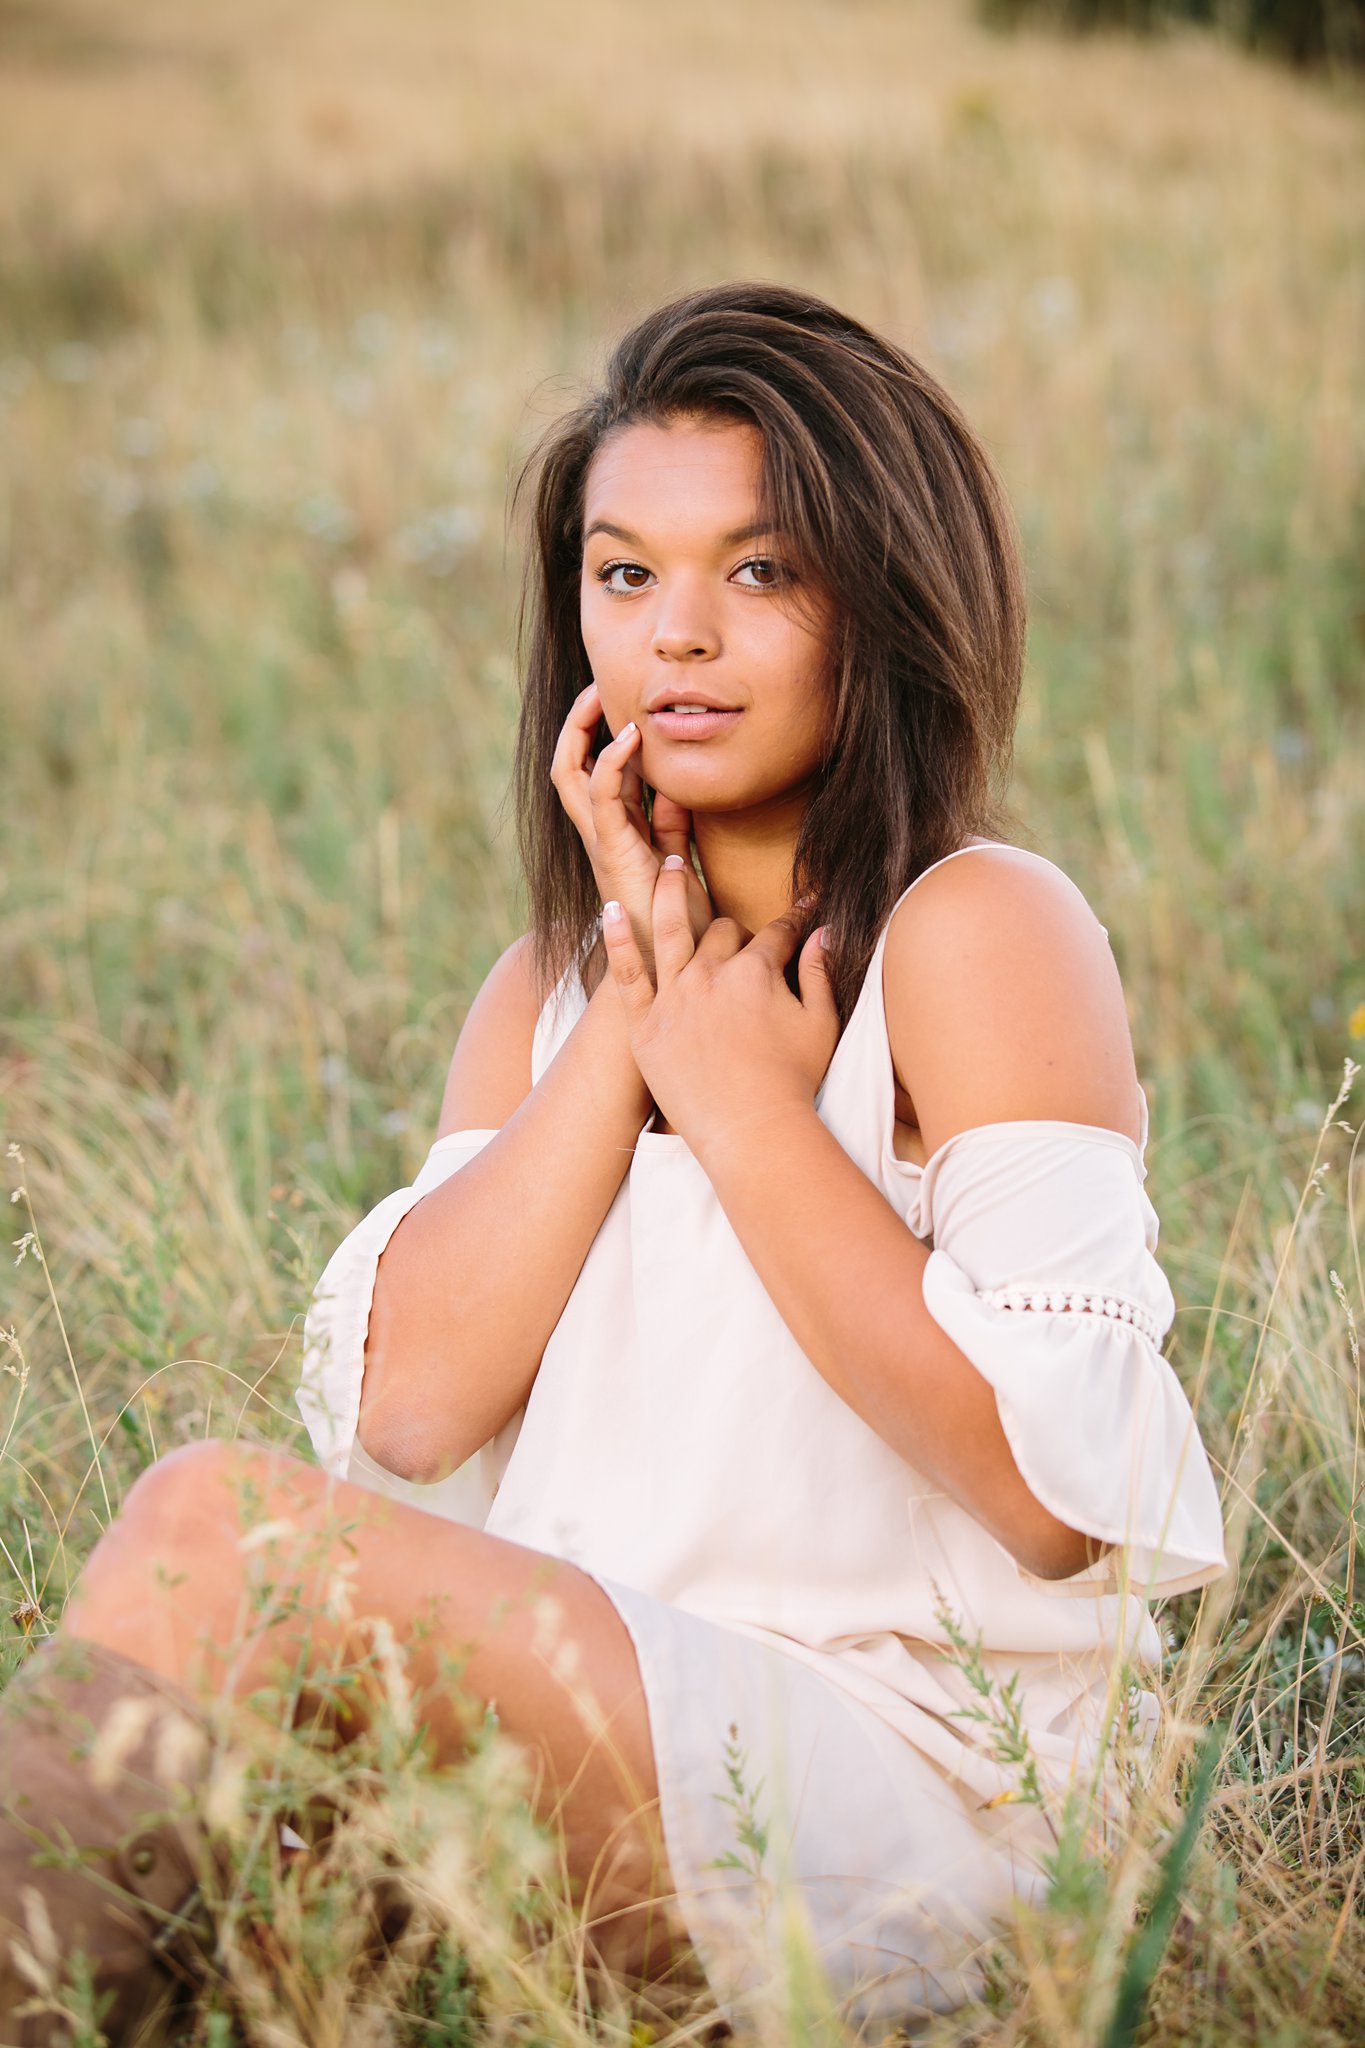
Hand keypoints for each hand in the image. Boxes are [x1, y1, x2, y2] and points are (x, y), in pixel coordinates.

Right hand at [550, 680, 712, 982]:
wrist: (669, 970)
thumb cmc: (676, 925)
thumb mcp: (678, 861)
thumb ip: (672, 825)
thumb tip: (673, 789)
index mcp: (614, 833)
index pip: (593, 773)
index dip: (599, 735)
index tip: (621, 704)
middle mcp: (599, 834)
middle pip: (568, 767)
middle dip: (577, 725)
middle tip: (597, 689)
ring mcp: (601, 841)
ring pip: (569, 775)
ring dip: (580, 732)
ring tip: (600, 698)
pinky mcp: (612, 851)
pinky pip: (600, 796)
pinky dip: (611, 762)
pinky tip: (631, 737)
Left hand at [601, 857, 839, 1165]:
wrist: (751, 1131)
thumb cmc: (792, 1083)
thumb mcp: (821, 1023)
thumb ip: (820, 972)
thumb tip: (825, 931)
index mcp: (756, 971)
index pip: (774, 933)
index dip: (791, 922)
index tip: (800, 914)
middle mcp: (711, 974)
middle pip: (722, 932)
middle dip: (735, 930)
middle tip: (739, 936)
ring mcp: (673, 997)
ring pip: (670, 931)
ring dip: (669, 894)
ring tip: (665, 868)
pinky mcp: (644, 1025)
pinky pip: (625, 973)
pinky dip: (616, 939)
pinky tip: (609, 911)